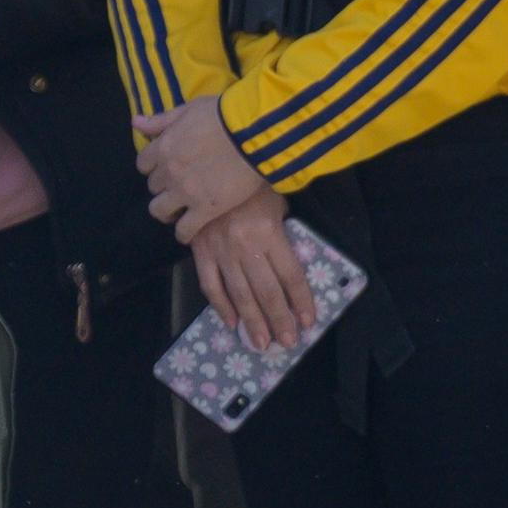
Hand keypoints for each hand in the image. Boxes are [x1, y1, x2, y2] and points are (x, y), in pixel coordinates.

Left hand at [137, 100, 273, 235]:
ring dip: (166, 211)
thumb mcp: (189, 109)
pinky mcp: (206, 209)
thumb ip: (161, 120)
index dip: (155, 167)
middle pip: (154, 186)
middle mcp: (168, 172)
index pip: (143, 165)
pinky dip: (183, 233)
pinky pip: (185, 230)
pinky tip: (188, 233)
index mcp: (163, 147)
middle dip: (165, 186)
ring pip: (159, 210)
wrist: (254, 133)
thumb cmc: (224, 114)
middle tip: (180, 186)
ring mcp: (185, 192)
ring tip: (179, 211)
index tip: (167, 168)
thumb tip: (135, 122)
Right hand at [190, 196, 317, 352]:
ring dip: (252, 321)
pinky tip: (231, 323)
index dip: (300, 300)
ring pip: (239, 293)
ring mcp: (221, 251)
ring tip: (261, 343)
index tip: (307, 321)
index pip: (290, 275)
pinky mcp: (200, 251)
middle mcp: (246, 246)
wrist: (210, 164)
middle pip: (267, 291)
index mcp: (269, 233)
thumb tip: (288, 259)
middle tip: (286, 343)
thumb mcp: (277, 202)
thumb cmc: (250, 183)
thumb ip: (283, 231)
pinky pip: (210, 284)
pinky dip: (221, 306)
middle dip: (279, 320)